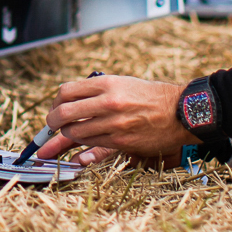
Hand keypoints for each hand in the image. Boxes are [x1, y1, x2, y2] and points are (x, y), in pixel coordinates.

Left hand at [38, 73, 187, 162]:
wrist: (179, 111)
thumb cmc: (148, 96)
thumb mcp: (121, 83)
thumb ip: (94, 91)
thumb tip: (66, 102)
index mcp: (106, 84)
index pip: (66, 92)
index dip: (55, 102)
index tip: (56, 108)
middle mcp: (108, 102)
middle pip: (64, 113)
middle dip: (52, 122)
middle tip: (51, 125)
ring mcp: (114, 123)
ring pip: (75, 132)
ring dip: (69, 135)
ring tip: (72, 133)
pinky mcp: (121, 141)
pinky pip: (92, 146)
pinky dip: (83, 147)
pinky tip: (81, 146)